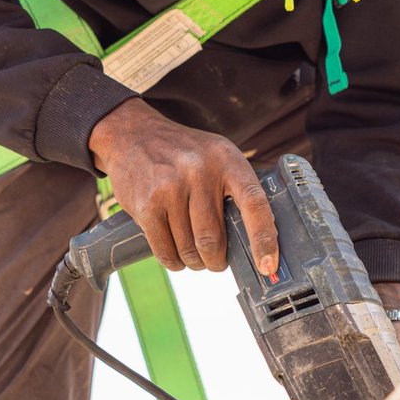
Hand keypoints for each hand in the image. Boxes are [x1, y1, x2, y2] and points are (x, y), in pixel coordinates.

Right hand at [88, 98, 277, 275]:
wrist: (132, 134)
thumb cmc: (182, 152)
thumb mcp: (215, 154)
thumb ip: (235, 187)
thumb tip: (258, 239)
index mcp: (226, 158)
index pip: (254, 202)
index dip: (264, 238)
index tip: (267, 265)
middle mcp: (199, 170)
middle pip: (213, 238)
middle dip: (217, 260)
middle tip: (216, 262)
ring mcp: (170, 187)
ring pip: (189, 248)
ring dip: (194, 262)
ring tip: (194, 256)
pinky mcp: (147, 204)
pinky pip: (165, 250)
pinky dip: (173, 262)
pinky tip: (176, 257)